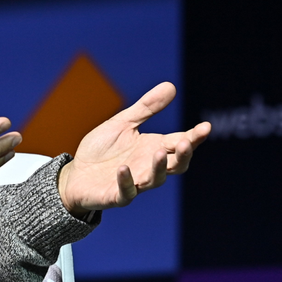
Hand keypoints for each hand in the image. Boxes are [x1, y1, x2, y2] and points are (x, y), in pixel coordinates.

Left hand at [57, 82, 210, 216]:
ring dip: (158, 167)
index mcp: (153, 148)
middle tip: (186, 142)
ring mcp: (134, 183)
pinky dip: (126, 181)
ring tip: (158, 152)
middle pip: (175, 165)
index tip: (205, 127)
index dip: (194, 137)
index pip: (179, 143)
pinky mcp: (115, 196)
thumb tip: (171, 86)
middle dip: (183, 155)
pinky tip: (123, 168)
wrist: (76, 174)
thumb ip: (146, 108)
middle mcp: (148, 167)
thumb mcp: (123, 123)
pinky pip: (125, 192)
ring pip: (154, 179)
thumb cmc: (102, 149)